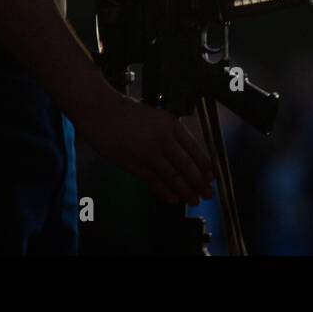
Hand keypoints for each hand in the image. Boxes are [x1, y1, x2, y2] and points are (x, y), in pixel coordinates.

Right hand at [82, 90, 215, 205]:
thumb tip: (185, 153)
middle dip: (199, 182)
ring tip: (194, 199)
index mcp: (170, 124)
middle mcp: (163, 138)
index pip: (194, 148)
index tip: (211, 175)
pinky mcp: (134, 164)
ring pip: (173, 176)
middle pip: (186, 165)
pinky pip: (154, 181)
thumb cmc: (126, 112)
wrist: (101, 112)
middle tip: (208, 193)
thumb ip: (170, 133)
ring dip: (185, 190)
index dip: (204, 165)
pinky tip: (174, 199)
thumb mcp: (156, 116)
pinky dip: (165, 191)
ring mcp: (149, 153)